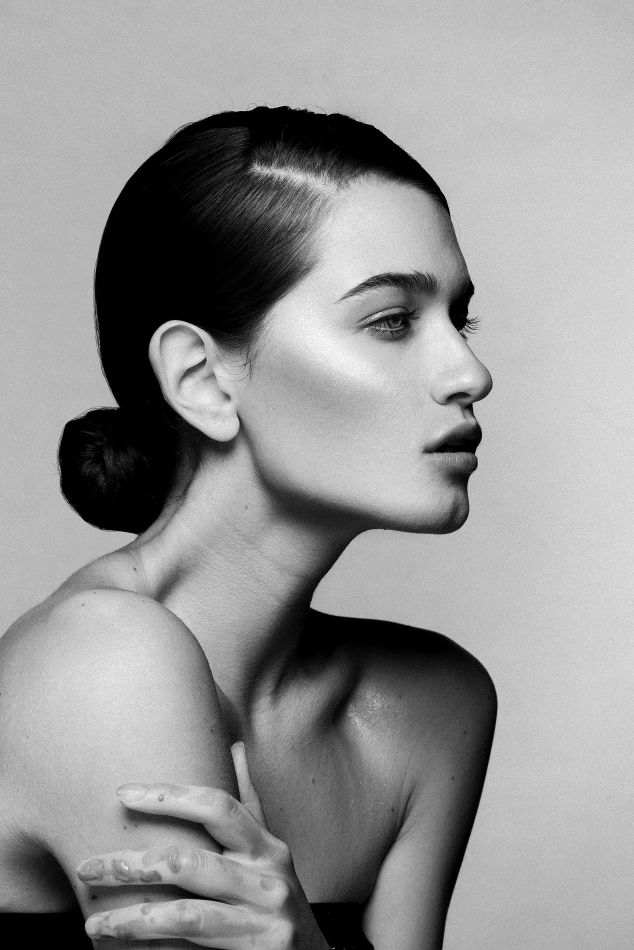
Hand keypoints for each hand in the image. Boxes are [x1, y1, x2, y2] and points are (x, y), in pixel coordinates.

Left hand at [77, 742, 329, 948]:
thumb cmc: (277, 905)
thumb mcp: (271, 856)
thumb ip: (250, 807)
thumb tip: (235, 748)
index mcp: (268, 847)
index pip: (217, 806)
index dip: (170, 796)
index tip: (122, 793)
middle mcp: (269, 878)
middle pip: (189, 859)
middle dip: (132, 863)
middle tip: (88, 867)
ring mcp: (267, 919)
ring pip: (185, 912)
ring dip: (131, 917)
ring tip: (93, 922)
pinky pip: (194, 944)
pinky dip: (153, 945)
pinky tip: (124, 944)